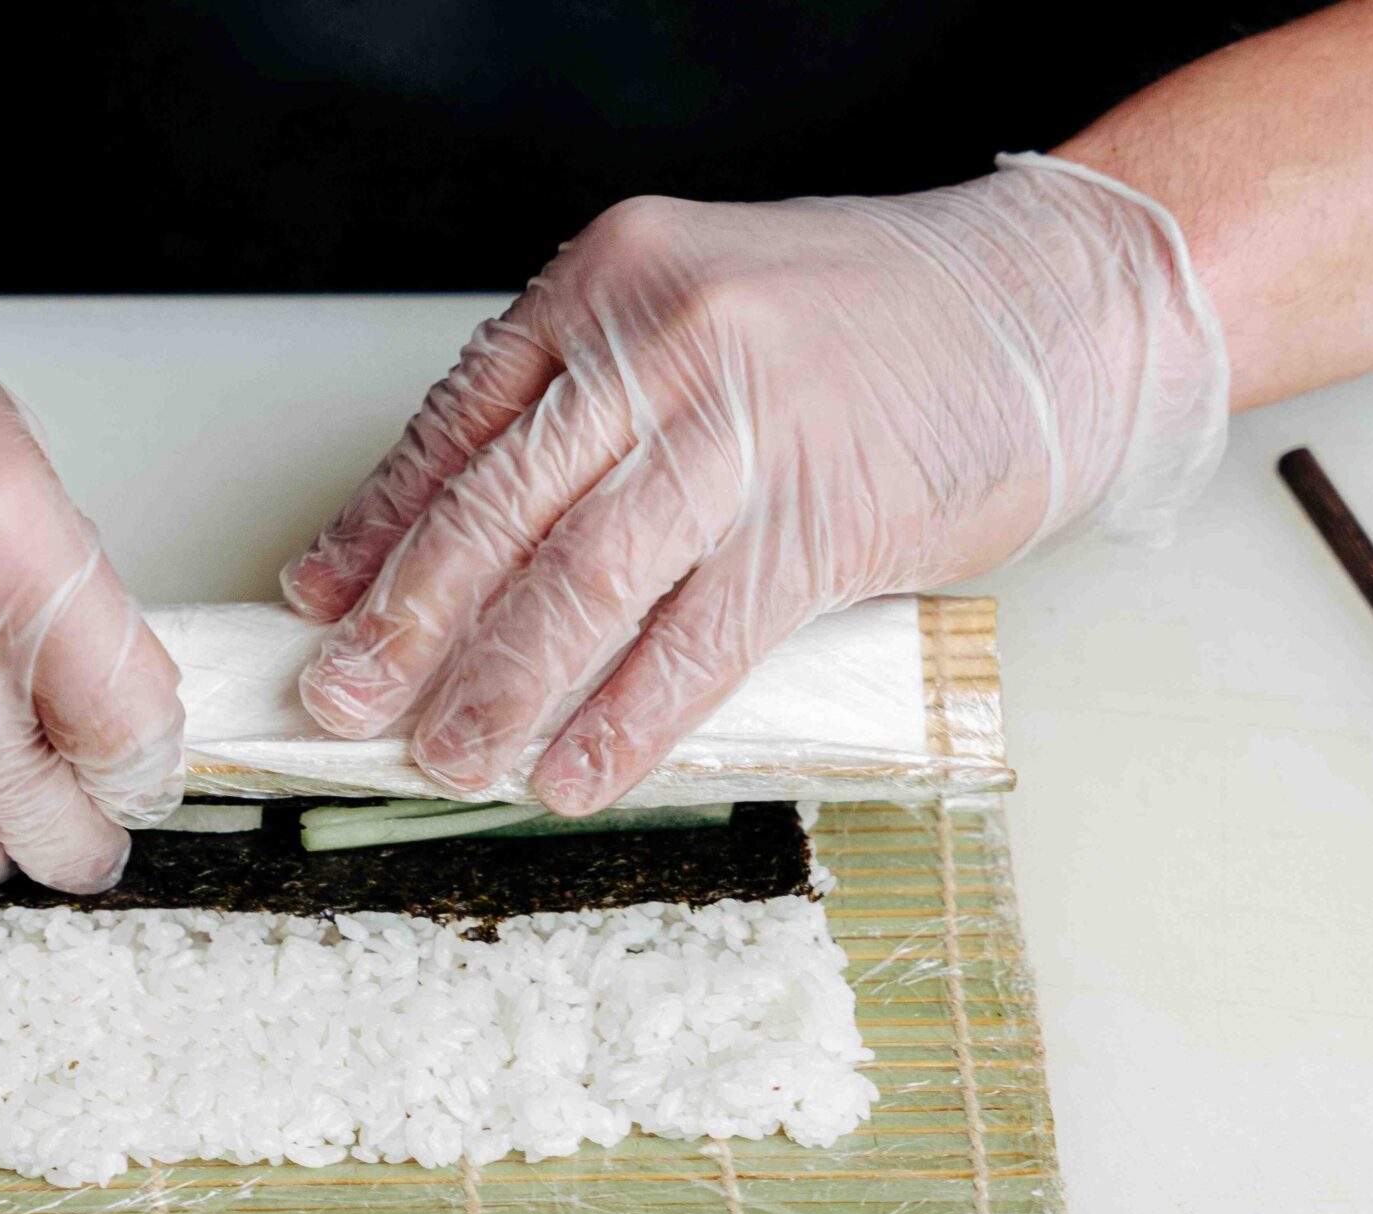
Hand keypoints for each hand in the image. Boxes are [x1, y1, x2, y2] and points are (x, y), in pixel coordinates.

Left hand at [283, 157, 1227, 812]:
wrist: (1052, 307)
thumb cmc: (866, 329)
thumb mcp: (696, 323)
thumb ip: (582, 412)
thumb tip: (449, 538)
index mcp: (612, 281)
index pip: (458, 423)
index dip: (377, 529)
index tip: (320, 606)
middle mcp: (665, 341)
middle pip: (497, 509)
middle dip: (405, 625)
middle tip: (344, 704)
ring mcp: (743, 427)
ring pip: (580, 583)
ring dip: (498, 689)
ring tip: (447, 758)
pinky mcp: (819, 516)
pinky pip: (695, 641)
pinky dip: (624, 720)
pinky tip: (574, 773)